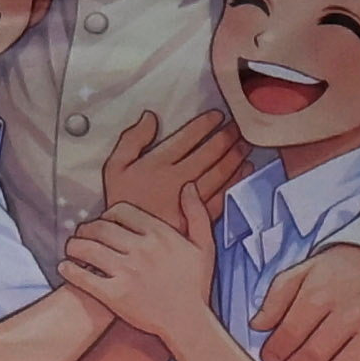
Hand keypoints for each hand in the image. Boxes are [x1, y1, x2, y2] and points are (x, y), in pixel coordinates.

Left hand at [59, 204, 214, 344]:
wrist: (189, 322)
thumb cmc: (196, 286)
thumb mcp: (204, 245)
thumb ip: (196, 213)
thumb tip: (188, 186)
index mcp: (158, 234)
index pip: (121, 211)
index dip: (107, 214)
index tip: (104, 222)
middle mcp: (140, 249)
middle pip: (100, 228)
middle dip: (86, 229)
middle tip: (81, 234)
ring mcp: (126, 272)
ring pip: (88, 249)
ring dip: (74, 246)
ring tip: (71, 248)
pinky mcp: (115, 295)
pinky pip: (84, 277)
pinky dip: (70, 270)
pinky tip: (65, 267)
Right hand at [101, 107, 244, 230]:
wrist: (126, 244)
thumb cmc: (119, 204)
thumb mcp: (114, 168)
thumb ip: (131, 140)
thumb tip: (150, 117)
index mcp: (158, 164)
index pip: (188, 137)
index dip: (206, 123)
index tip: (217, 116)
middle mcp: (178, 179)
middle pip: (209, 153)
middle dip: (227, 137)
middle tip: (237, 128)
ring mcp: (191, 200)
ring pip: (220, 172)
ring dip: (235, 155)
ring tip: (244, 144)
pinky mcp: (199, 218)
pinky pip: (223, 195)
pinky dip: (236, 180)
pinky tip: (245, 170)